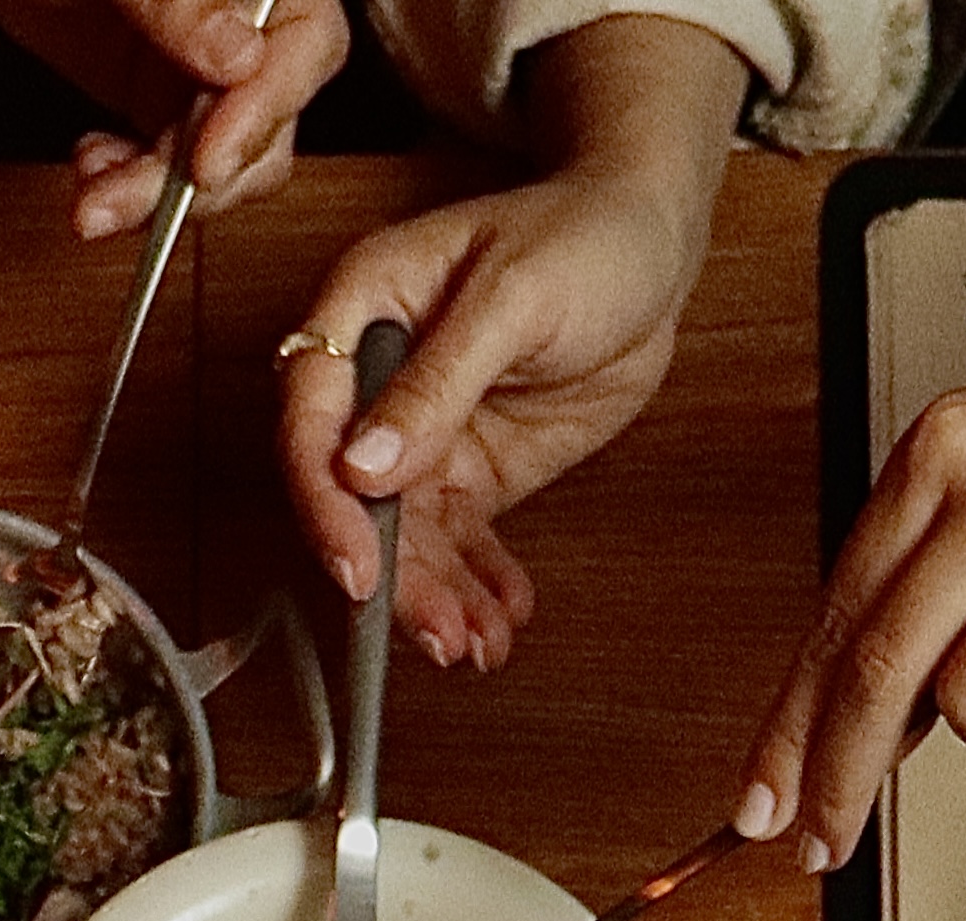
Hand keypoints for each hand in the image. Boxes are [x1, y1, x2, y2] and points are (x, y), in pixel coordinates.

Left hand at [0, 0, 347, 234]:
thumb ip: (176, 2)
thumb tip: (241, 58)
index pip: (307, 45)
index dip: (265, 111)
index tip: (208, 161)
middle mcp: (243, 20)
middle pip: (268, 120)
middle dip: (200, 176)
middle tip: (133, 200)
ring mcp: (201, 63)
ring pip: (217, 158)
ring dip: (154, 196)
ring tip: (93, 201)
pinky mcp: (154, 96)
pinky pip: (165, 164)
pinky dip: (127, 185)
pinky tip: (90, 168)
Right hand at [277, 163, 706, 667]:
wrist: (653, 247)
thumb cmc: (584, 233)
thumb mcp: (514, 297)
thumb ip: (438, 381)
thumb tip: (364, 465)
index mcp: (363, 309)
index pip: (312, 418)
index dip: (325, 501)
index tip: (359, 568)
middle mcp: (379, 377)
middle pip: (353, 496)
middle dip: (392, 575)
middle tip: (436, 631)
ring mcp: (424, 430)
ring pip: (405, 532)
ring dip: (434, 596)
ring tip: (475, 643)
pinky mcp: (472, 467)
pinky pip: (459, 540)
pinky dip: (476, 585)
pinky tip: (501, 617)